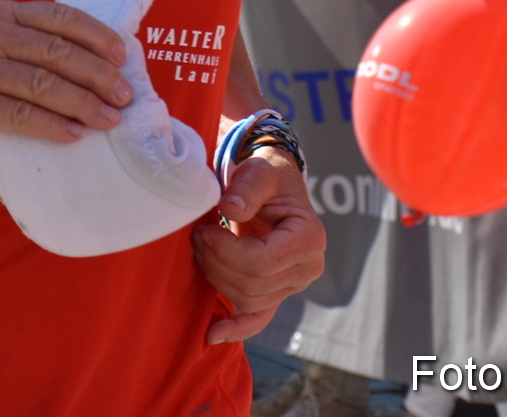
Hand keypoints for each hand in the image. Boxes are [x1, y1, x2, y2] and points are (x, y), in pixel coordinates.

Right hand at [0, 0, 132, 147]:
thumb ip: (26, 37)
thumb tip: (88, 58)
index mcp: (0, 11)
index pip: (58, 17)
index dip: (95, 35)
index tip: (122, 55)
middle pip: (57, 52)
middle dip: (98, 75)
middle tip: (124, 94)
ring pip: (44, 84)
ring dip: (83, 104)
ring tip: (108, 119)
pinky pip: (21, 115)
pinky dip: (52, 125)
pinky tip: (74, 134)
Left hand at [192, 151, 325, 343]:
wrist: (274, 187)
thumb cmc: (267, 177)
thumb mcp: (259, 172)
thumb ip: (246, 189)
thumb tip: (230, 208)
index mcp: (309, 237)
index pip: (262, 261)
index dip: (225, 251)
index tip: (204, 230)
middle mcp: (309, 267)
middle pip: (253, 283)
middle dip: (217, 262)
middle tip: (197, 236)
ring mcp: (294, 285)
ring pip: (248, 298)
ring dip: (217, 277)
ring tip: (201, 249)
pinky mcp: (278, 293)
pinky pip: (259, 318)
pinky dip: (237, 328)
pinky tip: (212, 335)